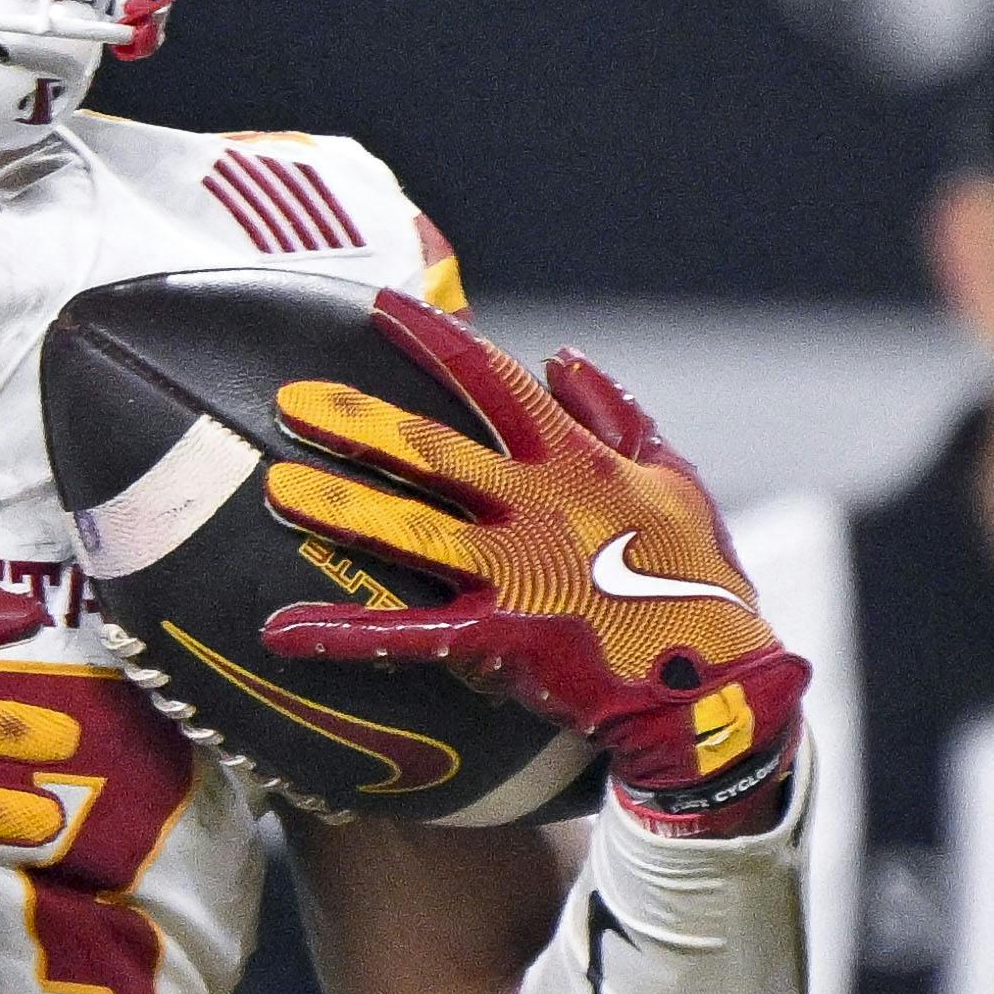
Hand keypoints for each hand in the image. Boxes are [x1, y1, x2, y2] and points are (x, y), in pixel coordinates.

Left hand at [262, 296, 806, 823]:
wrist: (718, 688)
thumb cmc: (698, 581)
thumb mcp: (675, 481)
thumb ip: (616, 416)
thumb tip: (563, 355)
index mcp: (576, 464)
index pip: (496, 383)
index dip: (437, 341)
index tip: (380, 306)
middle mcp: (538, 508)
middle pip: (431, 453)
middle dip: (357, 422)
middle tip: (289, 399)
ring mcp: (518, 573)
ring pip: (409, 531)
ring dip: (339, 508)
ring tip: (275, 489)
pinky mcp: (504, 640)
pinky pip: (408, 635)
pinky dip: (342, 633)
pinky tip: (281, 630)